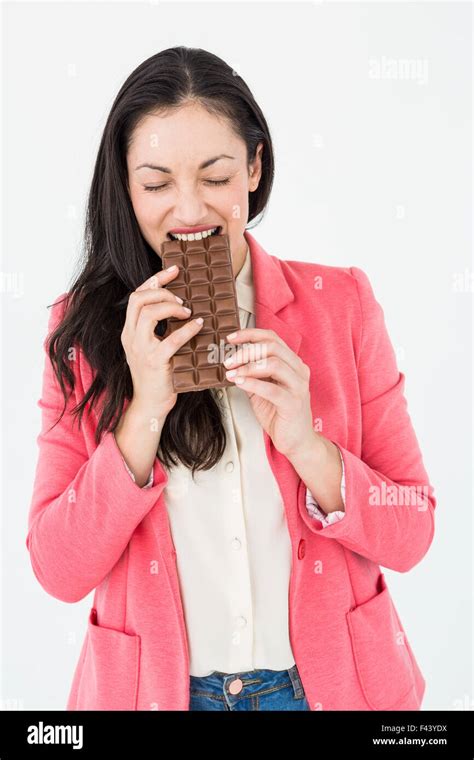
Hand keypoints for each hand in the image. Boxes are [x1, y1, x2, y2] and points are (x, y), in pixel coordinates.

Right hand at [121, 266, 203, 417]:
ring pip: (148, 313)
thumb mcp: (153, 348)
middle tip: (181, 297)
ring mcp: (140, 349)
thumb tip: (183, 307)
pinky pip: (170, 339)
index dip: (154, 280)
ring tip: (186, 311)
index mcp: (129, 331)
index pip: (136, 296)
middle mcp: (130, 337)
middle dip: (161, 290)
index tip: (173, 271)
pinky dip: (186, 329)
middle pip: (138, 299)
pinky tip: (197, 325)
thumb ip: (159, 329)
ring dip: (170, 307)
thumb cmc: (157, 376)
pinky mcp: (154, 362)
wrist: (150, 405)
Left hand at [222, 327, 316, 458]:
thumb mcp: (262, 388)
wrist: (297, 440)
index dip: (250, 334)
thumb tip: (230, 361)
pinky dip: (252, 383)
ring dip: (247, 366)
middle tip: (228, 360)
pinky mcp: (293, 403)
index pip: (272, 338)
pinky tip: (239, 383)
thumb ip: (251, 373)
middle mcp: (298, 370)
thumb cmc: (279, 414)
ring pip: (273, 364)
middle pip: (272, 347)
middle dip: (246, 351)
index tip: (231, 338)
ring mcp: (298, 386)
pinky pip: (272, 388)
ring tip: (231, 373)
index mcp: (292, 363)